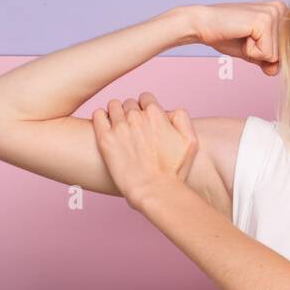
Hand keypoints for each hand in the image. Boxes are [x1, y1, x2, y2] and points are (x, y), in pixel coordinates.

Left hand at [90, 92, 196, 208]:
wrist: (154, 191)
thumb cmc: (174, 171)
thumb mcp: (191, 142)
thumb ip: (182, 119)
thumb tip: (170, 110)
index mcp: (156, 114)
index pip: (146, 98)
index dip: (146, 108)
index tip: (146, 120)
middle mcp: (136, 116)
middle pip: (129, 102)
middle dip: (132, 113)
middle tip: (134, 129)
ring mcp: (119, 127)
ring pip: (113, 106)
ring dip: (116, 113)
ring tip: (119, 128)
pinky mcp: (105, 139)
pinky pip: (98, 115)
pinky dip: (101, 117)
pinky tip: (106, 128)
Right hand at [190, 0, 286, 75]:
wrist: (203, 25)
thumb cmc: (227, 35)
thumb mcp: (254, 51)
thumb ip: (269, 61)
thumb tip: (276, 70)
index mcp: (281, 11)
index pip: (286, 49)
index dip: (265, 52)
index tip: (249, 37)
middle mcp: (281, 9)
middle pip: (283, 53)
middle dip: (261, 53)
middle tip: (244, 37)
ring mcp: (273, 13)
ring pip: (276, 55)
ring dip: (255, 52)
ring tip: (242, 35)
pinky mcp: (264, 22)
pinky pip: (267, 54)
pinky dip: (250, 52)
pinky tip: (241, 35)